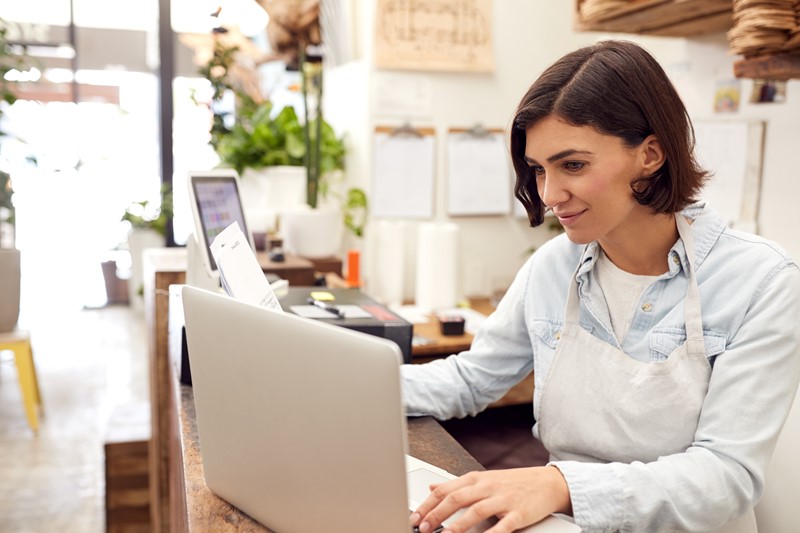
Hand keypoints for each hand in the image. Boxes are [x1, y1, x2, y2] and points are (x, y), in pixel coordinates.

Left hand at [409, 466, 570, 532]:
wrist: (547, 483)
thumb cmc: (513, 483)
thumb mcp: (484, 479)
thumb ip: (458, 485)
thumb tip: (433, 488)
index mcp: (476, 479)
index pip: (446, 489)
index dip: (428, 504)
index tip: (415, 517)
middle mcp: (487, 487)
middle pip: (456, 498)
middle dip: (437, 514)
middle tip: (423, 527)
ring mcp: (503, 499)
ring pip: (475, 511)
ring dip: (458, 525)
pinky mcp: (518, 513)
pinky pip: (502, 526)